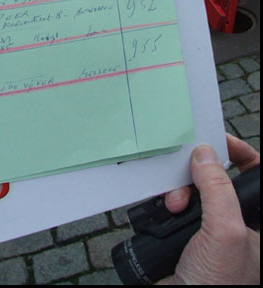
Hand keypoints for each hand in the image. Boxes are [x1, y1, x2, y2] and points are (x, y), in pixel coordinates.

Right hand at [158, 134, 259, 284]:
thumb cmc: (216, 286)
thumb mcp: (225, 234)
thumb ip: (219, 190)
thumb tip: (205, 154)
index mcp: (256, 225)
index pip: (256, 175)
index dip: (240, 153)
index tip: (215, 140)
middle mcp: (234, 225)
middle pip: (216, 178)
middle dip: (197, 176)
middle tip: (185, 184)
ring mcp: (206, 231)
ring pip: (190, 190)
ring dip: (176, 193)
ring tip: (171, 207)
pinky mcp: (181, 235)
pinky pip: (170, 205)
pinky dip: (162, 204)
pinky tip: (160, 214)